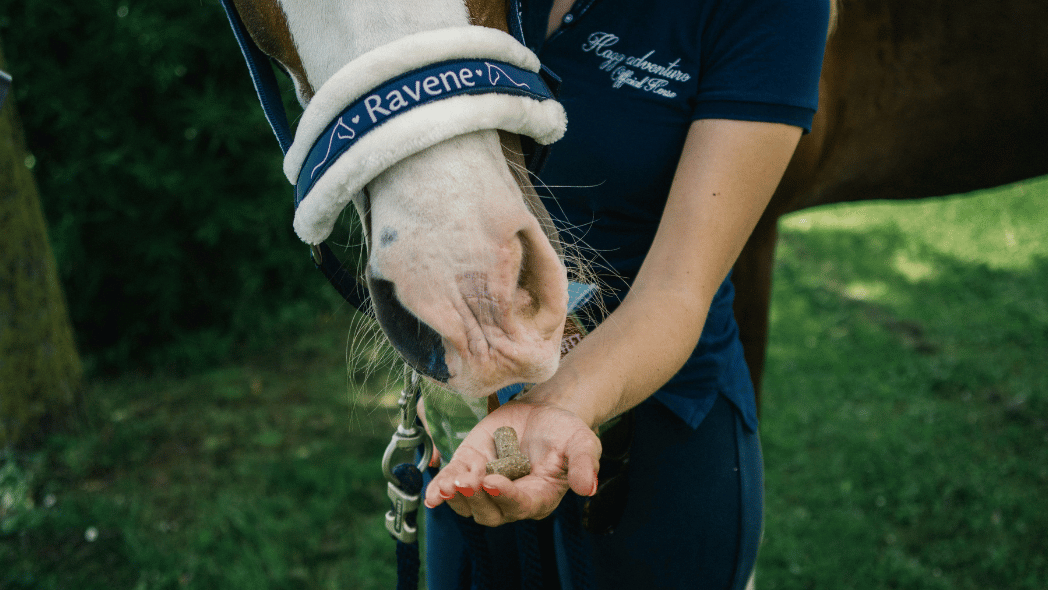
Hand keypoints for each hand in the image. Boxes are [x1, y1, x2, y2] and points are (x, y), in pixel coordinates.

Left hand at [423, 398, 601, 526]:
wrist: (543, 412)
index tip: (491, 481)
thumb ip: (584, 464)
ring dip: (456, 497)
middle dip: (476, 499)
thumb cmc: (564, 432)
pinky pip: (451, 485)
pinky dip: (440, 490)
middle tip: (466, 482)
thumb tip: (587, 488)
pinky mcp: (470, 467)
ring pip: (468, 505)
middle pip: (490, 512)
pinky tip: (432, 493)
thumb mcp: (582, 442)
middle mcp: (511, 498)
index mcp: (539, 496)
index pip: (520, 504)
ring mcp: (487, 485)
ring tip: (449, 484)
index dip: (505, 496)